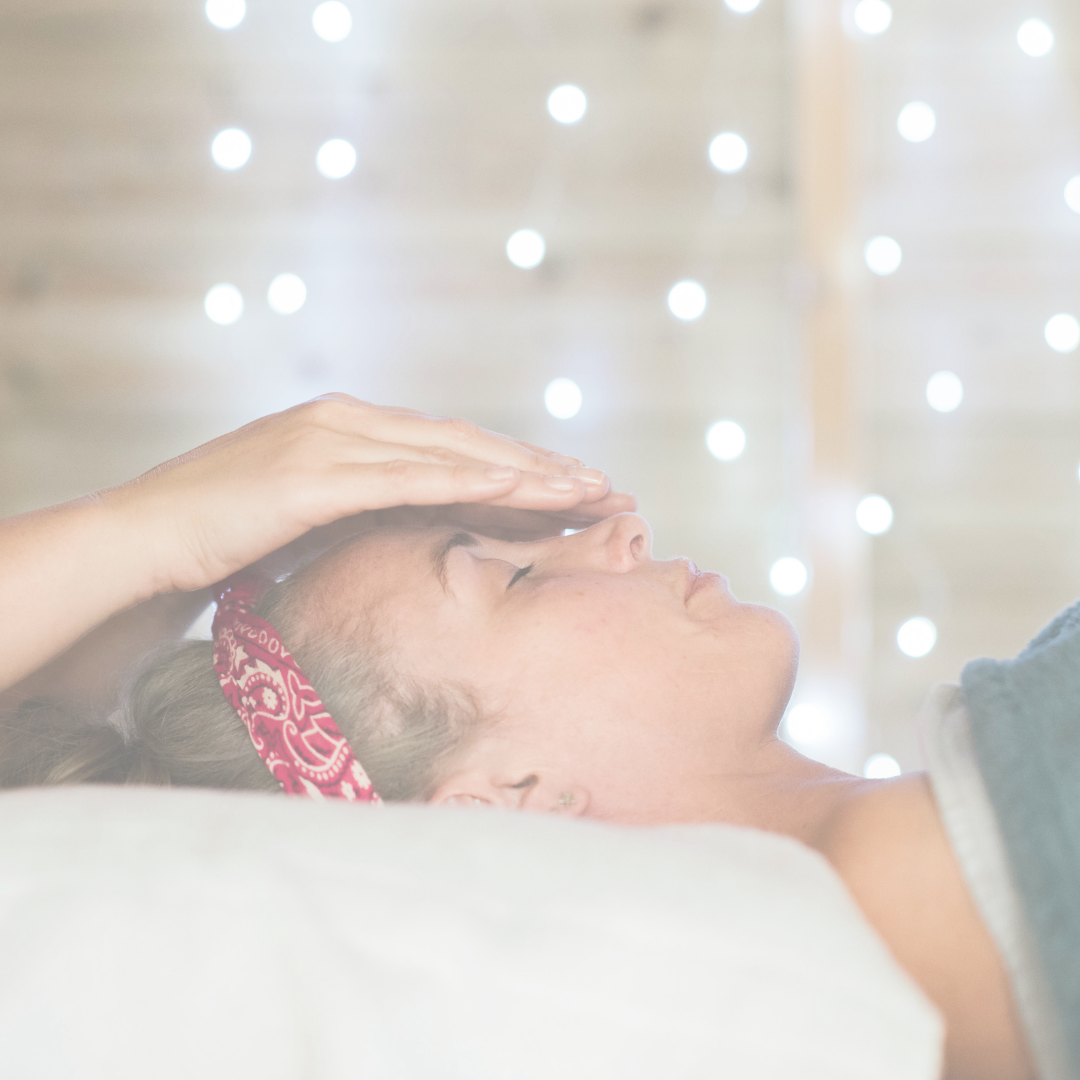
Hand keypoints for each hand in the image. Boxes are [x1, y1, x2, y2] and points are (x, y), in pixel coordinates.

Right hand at [102, 395, 620, 593]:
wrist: (137, 540)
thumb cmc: (214, 537)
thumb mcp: (300, 517)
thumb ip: (352, 508)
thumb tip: (399, 529)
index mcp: (346, 429)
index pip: (449, 447)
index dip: (515, 467)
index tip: (568, 490)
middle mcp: (347, 421)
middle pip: (465, 443)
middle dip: (540, 468)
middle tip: (603, 490)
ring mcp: (331, 441)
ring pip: (450, 455)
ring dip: (524, 474)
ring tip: (586, 492)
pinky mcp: (314, 475)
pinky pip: (408, 478)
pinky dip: (468, 482)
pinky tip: (519, 490)